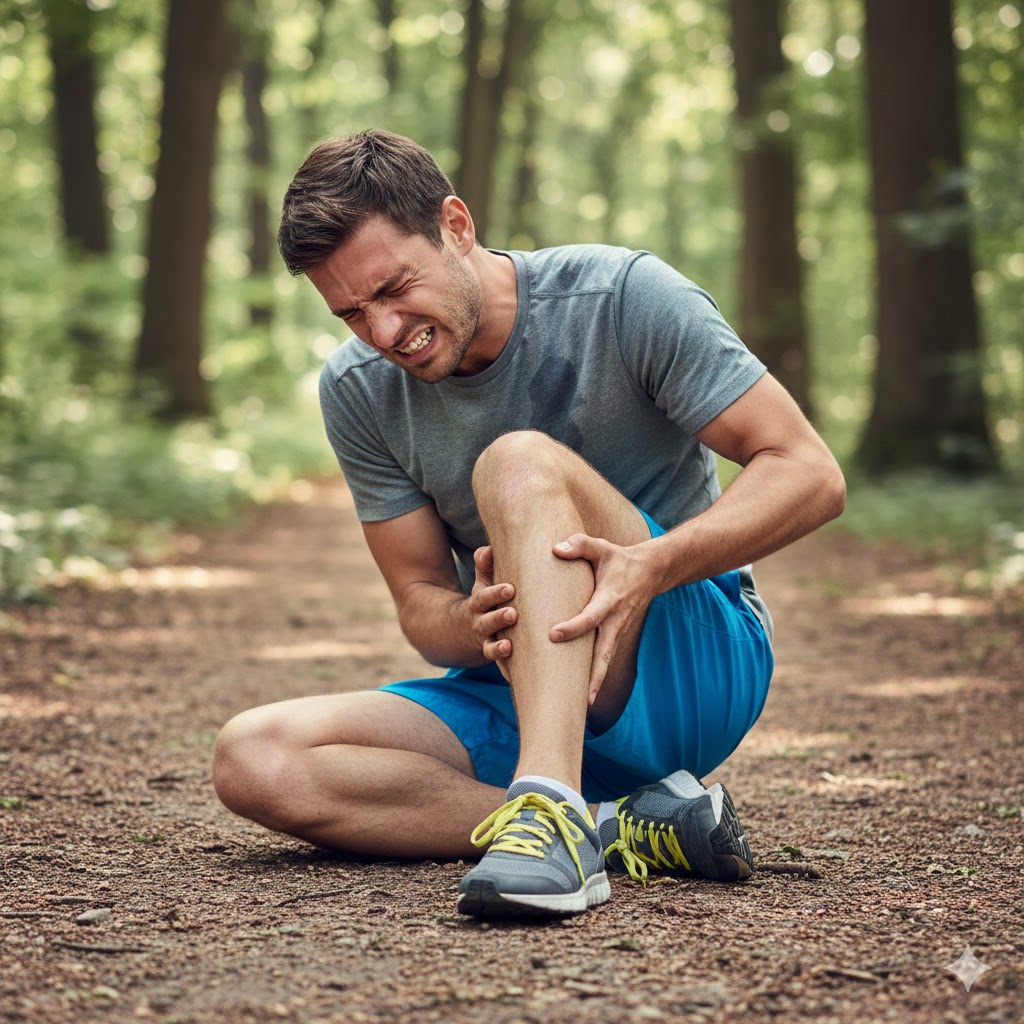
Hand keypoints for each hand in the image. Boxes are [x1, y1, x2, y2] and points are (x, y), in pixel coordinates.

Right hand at [468, 545, 516, 665]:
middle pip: (488, 621)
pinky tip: (512, 669)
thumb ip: (485, 564)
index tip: (510, 588)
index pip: (485, 596)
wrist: (459, 631)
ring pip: (491, 645)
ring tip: (508, 645)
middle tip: (512, 613)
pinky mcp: (493, 657)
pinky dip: (503, 665)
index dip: (496, 593)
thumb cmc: (483, 600)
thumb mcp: (481, 582)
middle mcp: (480, 623)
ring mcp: (486, 642)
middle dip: (499, 618)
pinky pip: (497, 664)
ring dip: (498, 646)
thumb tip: (490, 548)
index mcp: (480, 602)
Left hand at [550, 534, 659, 703]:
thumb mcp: (601, 547)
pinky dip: (594, 677)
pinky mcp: (614, 637)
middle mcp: (615, 621)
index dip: (573, 626)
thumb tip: (556, 549)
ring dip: (594, 684)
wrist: (651, 572)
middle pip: (603, 653)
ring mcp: (617, 632)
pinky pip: (603, 659)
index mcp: (610, 599)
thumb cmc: (619, 559)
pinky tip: (580, 696)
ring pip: (605, 662)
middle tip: (577, 698)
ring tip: (579, 708)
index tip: (553, 634)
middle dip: (591, 675)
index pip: (591, 617)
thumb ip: (579, 544)